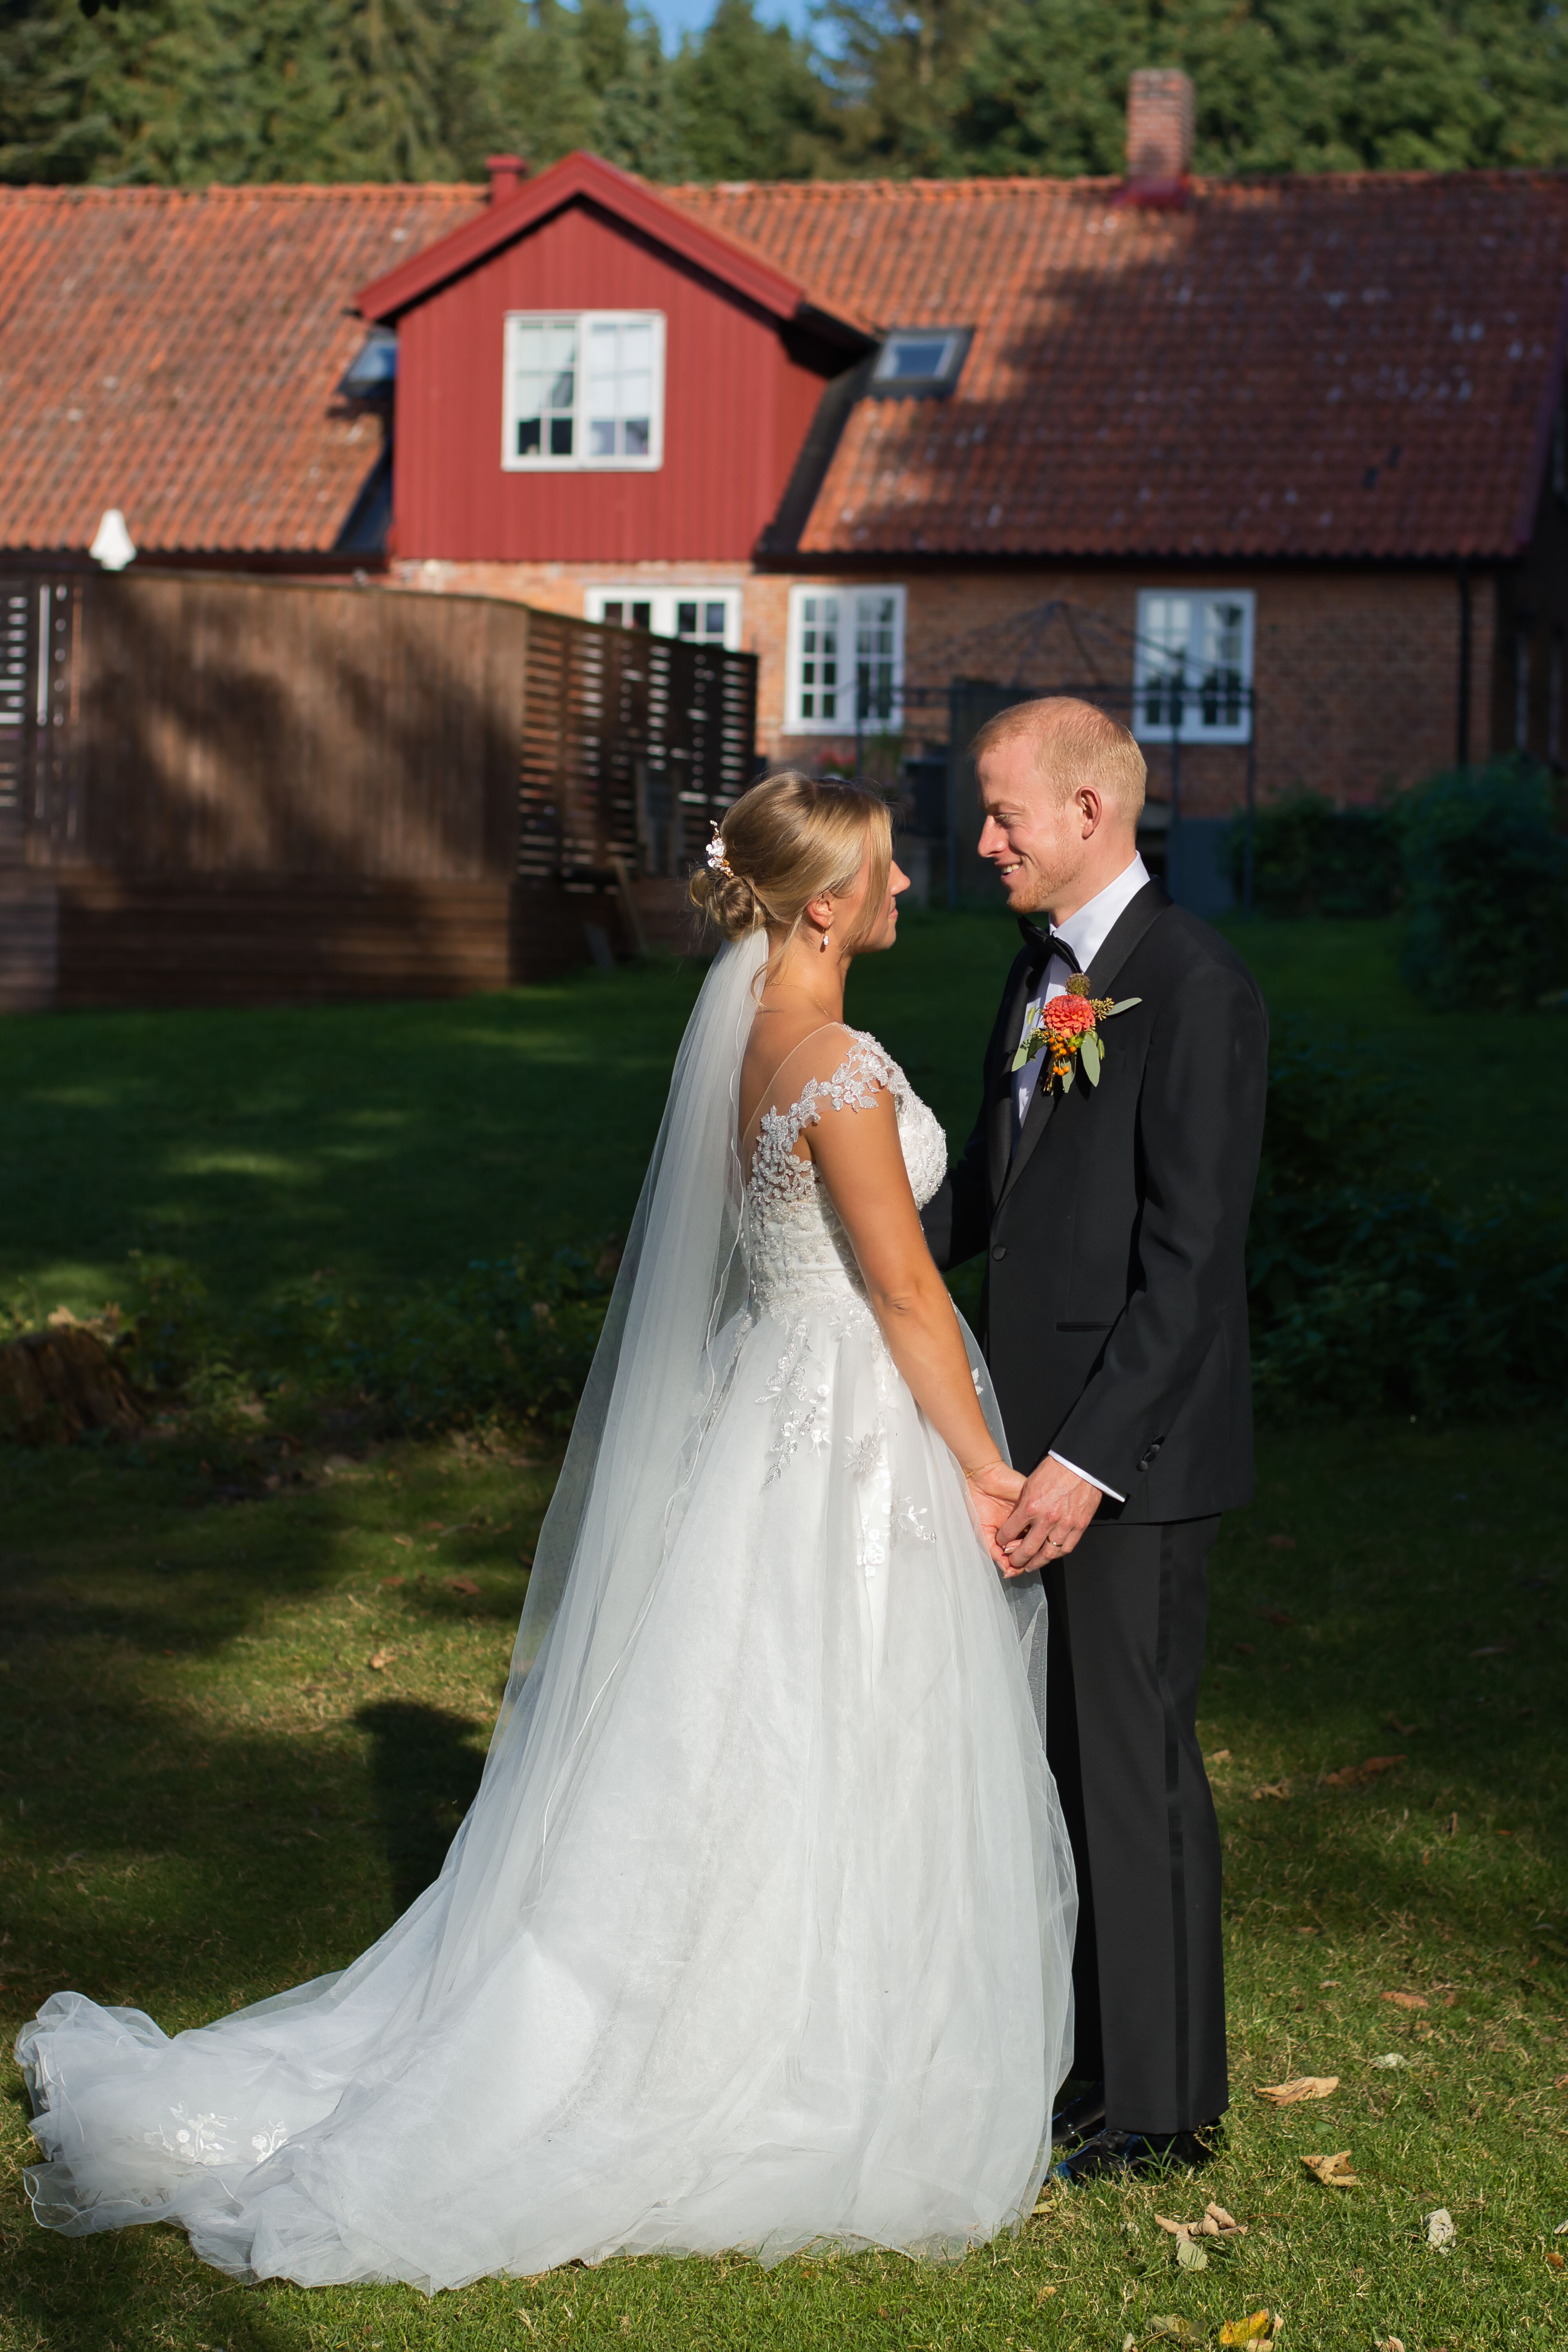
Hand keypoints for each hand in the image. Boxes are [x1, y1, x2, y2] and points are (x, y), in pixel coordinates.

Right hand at [962, 1459, 1026, 1570]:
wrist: (982, 1479)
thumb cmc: (978, 1503)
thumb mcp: (983, 1532)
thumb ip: (994, 1551)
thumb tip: (1007, 1569)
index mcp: (1013, 1533)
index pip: (1021, 1553)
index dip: (1018, 1564)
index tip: (1012, 1570)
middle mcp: (1023, 1526)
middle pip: (1031, 1547)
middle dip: (1022, 1558)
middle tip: (1012, 1559)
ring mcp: (1030, 1516)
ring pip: (1036, 1537)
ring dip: (1025, 1547)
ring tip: (1011, 1546)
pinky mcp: (1033, 1505)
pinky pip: (1037, 1522)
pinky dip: (1028, 1531)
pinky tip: (1018, 1535)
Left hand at [998, 1457, 1102, 1572]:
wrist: (1081, 1465)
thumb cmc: (1056, 1470)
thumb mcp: (1030, 1484)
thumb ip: (1023, 1505)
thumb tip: (1017, 1521)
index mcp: (1031, 1506)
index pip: (1010, 1532)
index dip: (1003, 1541)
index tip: (1002, 1544)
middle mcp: (1047, 1519)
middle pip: (1027, 1549)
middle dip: (1017, 1559)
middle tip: (1013, 1563)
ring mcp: (1064, 1524)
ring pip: (1048, 1553)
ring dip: (1037, 1563)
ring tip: (1031, 1565)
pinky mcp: (1079, 1525)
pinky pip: (1067, 1547)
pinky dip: (1057, 1554)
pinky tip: (1051, 1555)